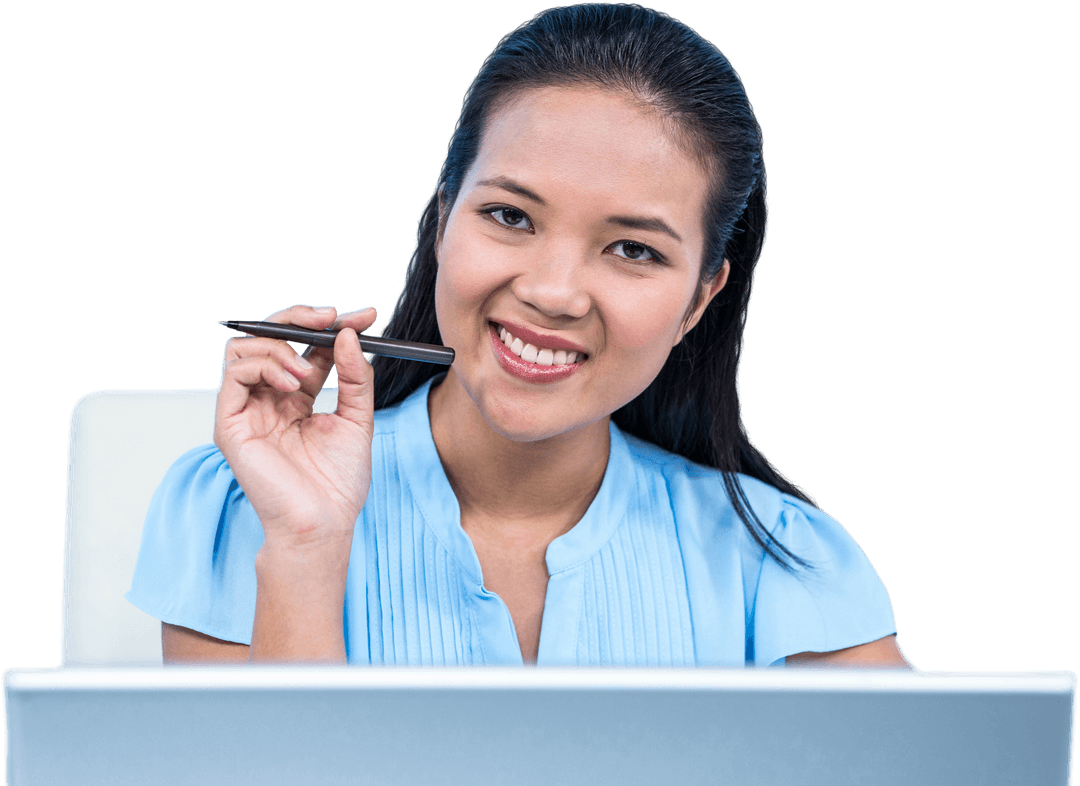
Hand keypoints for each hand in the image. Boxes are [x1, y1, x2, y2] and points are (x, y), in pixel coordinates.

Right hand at [213, 304, 376, 550]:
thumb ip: (354, 376)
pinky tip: (293, 383)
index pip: (308, 347)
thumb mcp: (358, 419)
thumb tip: (349, 333)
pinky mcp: (230, 423)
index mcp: (297, 397)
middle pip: (270, 337)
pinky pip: (234, 372)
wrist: (323, 524)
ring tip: (308, 371)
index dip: (332, 326)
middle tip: (331, 316)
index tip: (366, 316)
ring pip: (246, 347)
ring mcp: (247, 409)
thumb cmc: (338, 482)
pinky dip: (264, 364)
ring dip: (281, 346)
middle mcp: (269, 398)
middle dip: (300, 318)